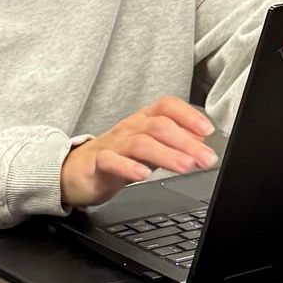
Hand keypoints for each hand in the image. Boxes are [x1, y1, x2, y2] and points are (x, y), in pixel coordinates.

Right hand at [61, 96, 216, 208]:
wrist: (74, 172)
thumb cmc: (116, 157)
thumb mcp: (150, 149)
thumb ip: (174, 143)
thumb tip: (202, 141)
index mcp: (144, 120)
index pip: (167, 106)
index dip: (189, 115)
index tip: (208, 130)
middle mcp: (130, 128)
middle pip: (160, 126)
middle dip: (186, 142)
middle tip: (206, 159)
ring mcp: (113, 144)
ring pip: (141, 143)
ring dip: (167, 154)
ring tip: (185, 166)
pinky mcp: (97, 163)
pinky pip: (112, 161)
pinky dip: (129, 167)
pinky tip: (143, 176)